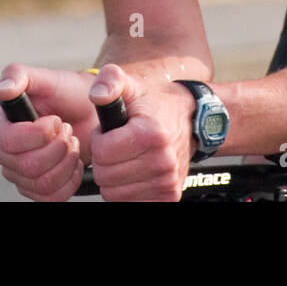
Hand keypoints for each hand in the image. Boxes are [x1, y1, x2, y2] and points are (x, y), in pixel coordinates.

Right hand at [0, 64, 97, 200]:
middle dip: (58, 148)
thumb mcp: (45, 77)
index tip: (57, 120)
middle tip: (68, 130)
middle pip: (28, 166)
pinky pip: (50, 198)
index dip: (39, 134)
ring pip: (41, 184)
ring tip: (72, 143)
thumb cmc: (66, 92)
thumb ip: (19, 76)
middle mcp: (1, 151)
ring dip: (66, 163)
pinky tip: (74, 162)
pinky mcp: (34, 188)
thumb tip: (1, 91)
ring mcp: (17, 172)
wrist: (88, 112)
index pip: (9, 142)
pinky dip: (70, 181)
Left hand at [87, 64, 195, 201]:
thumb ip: (110, 81)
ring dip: (113, 177)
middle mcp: (162, 161)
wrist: (189, 120)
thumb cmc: (154, 106)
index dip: (100, 139)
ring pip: (113, 194)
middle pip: (105, 176)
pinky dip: (126, 191)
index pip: (102, 152)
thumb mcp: (131, 86)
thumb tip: (97, 94)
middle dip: (104, 160)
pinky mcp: (168, 196)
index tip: (110, 132)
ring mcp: (167, 181)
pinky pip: (129, 203)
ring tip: (125, 157)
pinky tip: (133, 173)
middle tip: (117, 146)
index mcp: (150, 133)